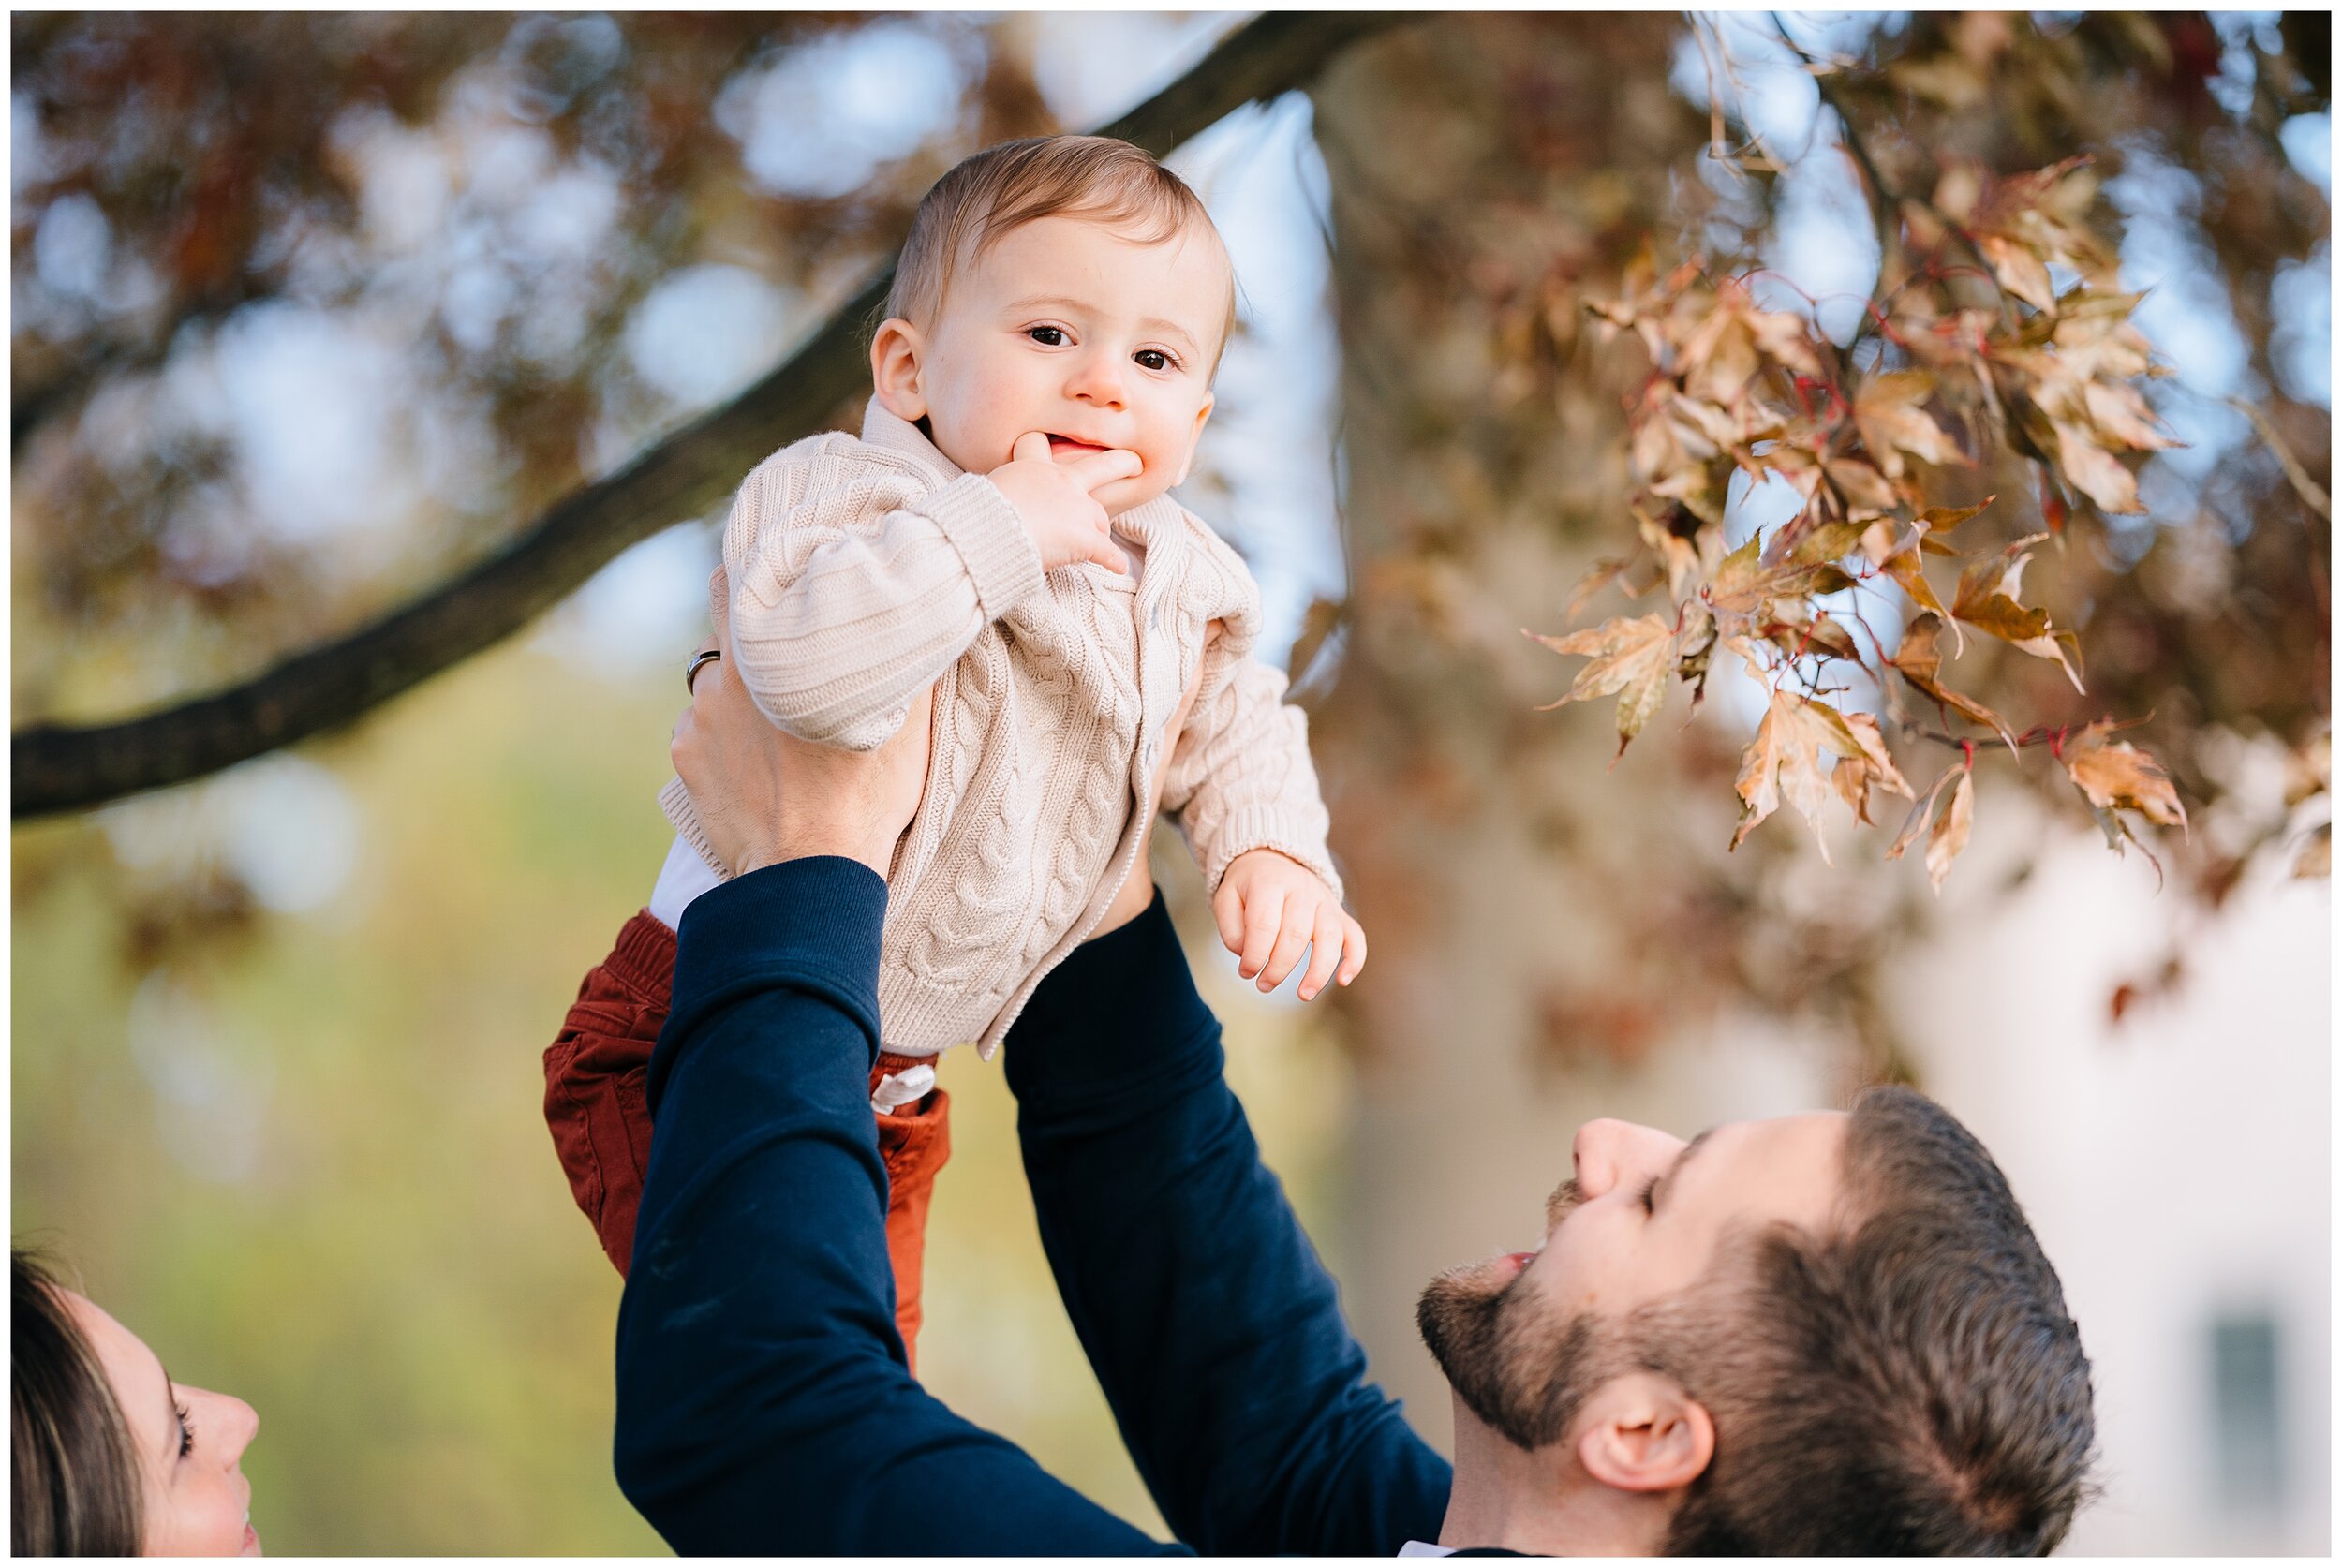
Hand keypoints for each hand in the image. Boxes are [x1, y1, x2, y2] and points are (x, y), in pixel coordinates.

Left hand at [670, 597, 931, 878]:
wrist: (810, 874)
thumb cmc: (866, 798)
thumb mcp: (909, 725)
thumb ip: (904, 662)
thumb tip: (918, 621)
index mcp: (771, 648)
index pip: (743, 574)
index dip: (761, 572)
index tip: (785, 581)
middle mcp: (724, 672)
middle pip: (723, 619)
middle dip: (749, 628)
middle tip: (785, 652)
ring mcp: (698, 716)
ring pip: (714, 680)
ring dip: (738, 690)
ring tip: (776, 726)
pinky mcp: (685, 757)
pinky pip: (698, 730)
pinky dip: (721, 738)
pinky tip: (756, 764)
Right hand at [987, 431, 1139, 573]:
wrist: (991, 531)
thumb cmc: (978, 515)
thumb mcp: (987, 489)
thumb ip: (1004, 492)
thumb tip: (996, 506)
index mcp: (1034, 467)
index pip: (1039, 445)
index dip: (1040, 447)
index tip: (1047, 445)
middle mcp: (1063, 481)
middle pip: (1101, 467)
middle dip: (1121, 464)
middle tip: (1135, 464)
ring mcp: (1078, 509)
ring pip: (1101, 520)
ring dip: (1098, 534)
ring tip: (1090, 548)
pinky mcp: (1086, 538)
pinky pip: (1108, 553)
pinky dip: (1114, 561)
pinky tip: (1118, 567)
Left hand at [1213, 850, 1365, 1001]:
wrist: (1273, 860)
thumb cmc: (1248, 888)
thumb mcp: (1226, 899)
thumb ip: (1231, 929)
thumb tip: (1248, 957)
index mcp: (1270, 882)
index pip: (1264, 924)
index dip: (1255, 955)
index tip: (1246, 972)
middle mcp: (1302, 889)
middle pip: (1297, 934)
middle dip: (1279, 968)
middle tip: (1264, 985)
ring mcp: (1325, 900)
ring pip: (1330, 937)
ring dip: (1318, 971)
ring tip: (1304, 995)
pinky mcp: (1339, 913)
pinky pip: (1355, 936)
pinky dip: (1354, 960)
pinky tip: (1343, 980)